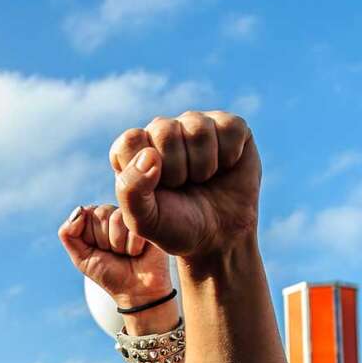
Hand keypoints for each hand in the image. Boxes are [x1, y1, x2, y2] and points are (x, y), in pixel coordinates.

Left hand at [58, 204, 173, 317]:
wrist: (136, 291)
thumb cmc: (109, 274)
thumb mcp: (81, 257)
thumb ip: (68, 234)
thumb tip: (79, 209)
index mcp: (97, 218)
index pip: (85, 214)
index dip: (90, 237)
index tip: (100, 251)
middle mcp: (115, 213)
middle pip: (101, 214)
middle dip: (104, 241)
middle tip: (115, 254)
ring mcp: (134, 217)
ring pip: (117, 220)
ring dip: (119, 245)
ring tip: (127, 254)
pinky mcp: (151, 223)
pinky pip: (134, 229)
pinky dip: (133, 248)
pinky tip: (139, 252)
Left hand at [110, 110, 259, 259]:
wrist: (220, 237)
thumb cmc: (177, 227)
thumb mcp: (145, 221)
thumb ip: (131, 190)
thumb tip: (149, 155)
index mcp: (134, 150)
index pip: (131, 141)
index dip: (146, 171)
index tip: (158, 191)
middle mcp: (163, 131)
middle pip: (164, 130)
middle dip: (177, 169)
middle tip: (183, 187)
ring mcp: (196, 124)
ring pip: (198, 128)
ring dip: (204, 165)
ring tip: (203, 179)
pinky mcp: (229, 126)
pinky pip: (230, 128)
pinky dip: (230, 155)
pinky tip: (225, 168)